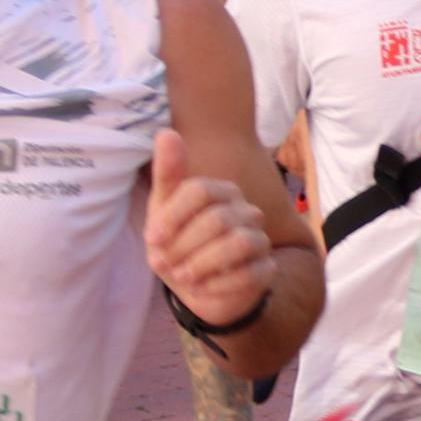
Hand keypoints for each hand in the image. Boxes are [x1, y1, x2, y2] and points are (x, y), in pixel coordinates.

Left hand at [143, 126, 275, 329]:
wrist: (198, 287)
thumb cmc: (179, 243)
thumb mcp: (163, 211)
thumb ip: (167, 173)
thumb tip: (166, 132)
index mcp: (222, 191)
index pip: (200, 190)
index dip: (173, 216)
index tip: (153, 238)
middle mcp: (247, 210)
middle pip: (217, 219)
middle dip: (184, 245)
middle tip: (166, 263)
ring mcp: (260, 239)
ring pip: (239, 243)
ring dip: (202, 263)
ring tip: (184, 276)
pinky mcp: (267, 269)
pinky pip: (249, 274)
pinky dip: (218, 284)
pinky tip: (202, 287)